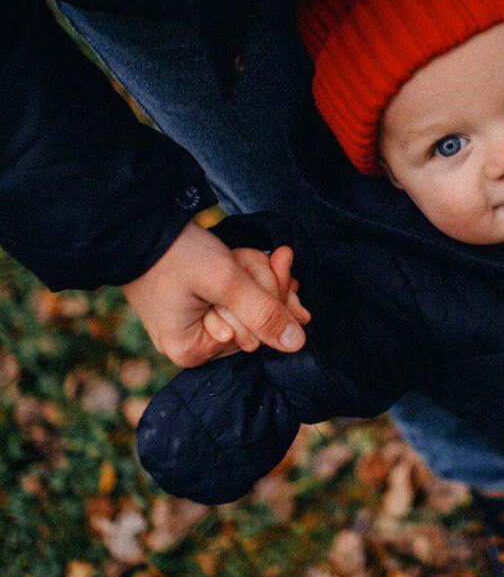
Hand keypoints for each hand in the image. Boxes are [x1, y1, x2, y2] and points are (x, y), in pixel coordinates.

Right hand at [121, 221, 309, 367]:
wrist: (133, 225)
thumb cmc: (174, 254)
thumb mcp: (224, 279)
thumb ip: (263, 312)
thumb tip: (297, 344)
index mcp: (194, 351)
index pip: (260, 334)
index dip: (276, 297)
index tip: (283, 259)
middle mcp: (192, 348)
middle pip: (253, 322)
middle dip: (263, 283)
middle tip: (268, 252)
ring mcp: (192, 329)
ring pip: (245, 307)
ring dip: (252, 275)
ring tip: (236, 252)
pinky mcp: (192, 309)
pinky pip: (231, 298)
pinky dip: (239, 275)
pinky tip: (234, 257)